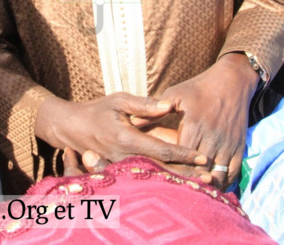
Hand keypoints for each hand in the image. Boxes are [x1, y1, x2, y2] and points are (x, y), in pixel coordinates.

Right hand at [36, 93, 209, 173]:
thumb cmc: (98, 110)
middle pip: (161, 169)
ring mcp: (121, 167)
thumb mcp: (119, 100)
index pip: (160, 150)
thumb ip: (144, 105)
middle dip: (186, 173)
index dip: (183, 154)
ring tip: (201, 183)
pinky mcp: (120, 172)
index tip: (202, 156)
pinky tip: (180, 184)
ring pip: (154, 177)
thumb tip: (169, 105)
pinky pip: (144, 179)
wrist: (73, 128)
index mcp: (126, 138)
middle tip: (210, 176)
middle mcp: (125, 157)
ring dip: (178, 181)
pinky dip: (163, 182)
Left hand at [157, 54, 258, 187]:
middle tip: (173, 192)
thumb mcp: (176, 93)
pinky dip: (224, 182)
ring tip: (192, 192)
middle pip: (198, 169)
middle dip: (187, 180)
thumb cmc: (199, 88)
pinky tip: (213, 187)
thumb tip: (132, 122)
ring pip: (217, 174)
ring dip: (206, 185)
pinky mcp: (239, 147)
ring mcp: (227, 144)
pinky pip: (233, 172)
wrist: (232, 81)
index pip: (179, 154)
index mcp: (194, 125)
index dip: (170, 167)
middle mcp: (212, 137)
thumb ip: (154, 109)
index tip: (158, 176)